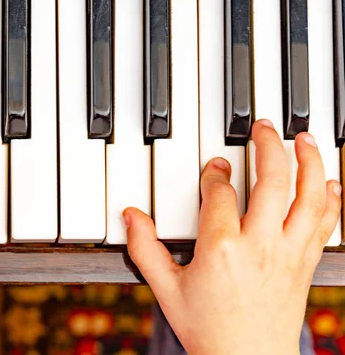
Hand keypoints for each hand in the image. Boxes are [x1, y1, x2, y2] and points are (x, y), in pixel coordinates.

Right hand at [125, 119, 341, 353]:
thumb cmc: (209, 329)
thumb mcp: (166, 289)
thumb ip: (144, 249)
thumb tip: (131, 217)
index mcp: (221, 247)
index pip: (220, 193)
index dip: (215, 174)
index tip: (214, 167)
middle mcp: (259, 244)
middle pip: (272, 179)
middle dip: (268, 146)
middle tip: (262, 127)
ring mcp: (287, 253)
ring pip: (307, 196)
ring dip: (308, 162)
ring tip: (304, 139)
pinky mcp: (304, 264)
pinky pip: (323, 224)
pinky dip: (330, 199)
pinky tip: (328, 182)